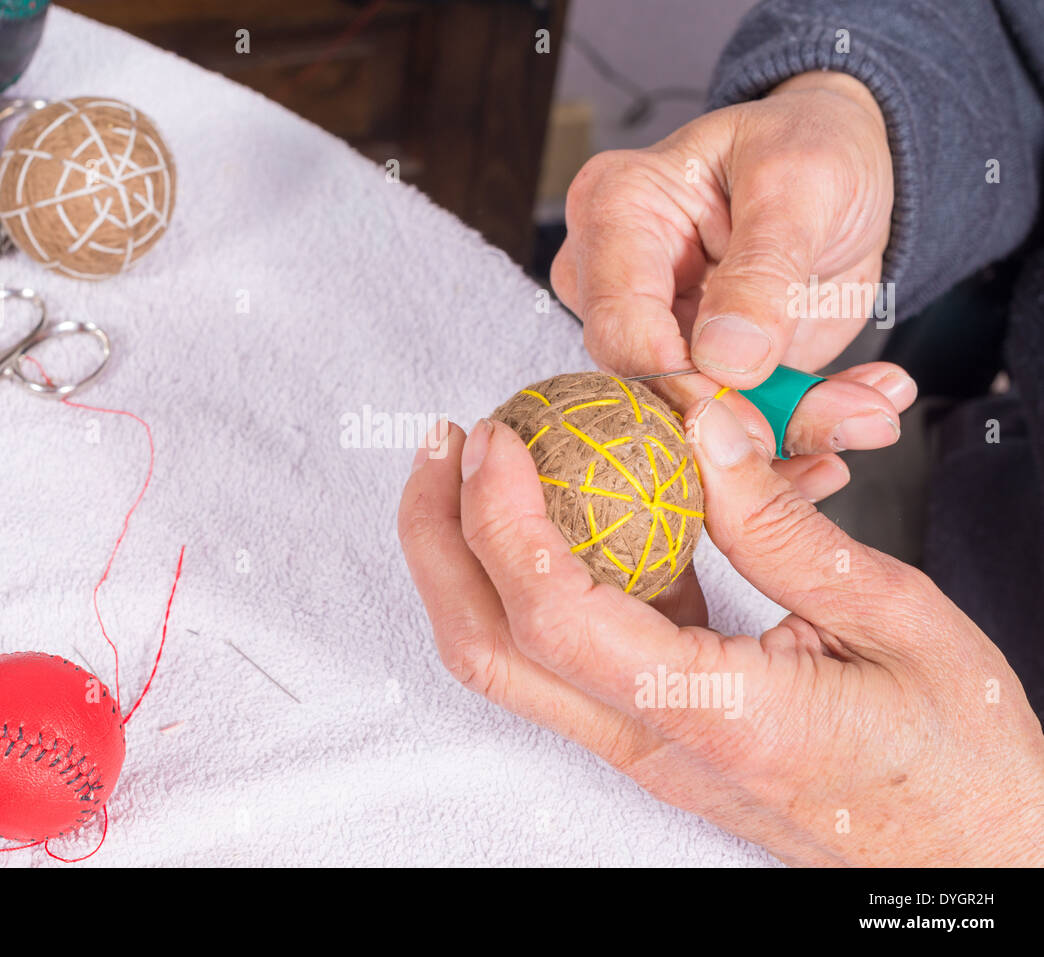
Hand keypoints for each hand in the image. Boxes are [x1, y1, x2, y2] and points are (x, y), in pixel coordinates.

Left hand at [398, 412, 1043, 864]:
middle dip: (438, 540)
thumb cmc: (957, 761)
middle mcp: (653, 740)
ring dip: (475, 558)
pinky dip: (548, 577)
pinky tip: (581, 512)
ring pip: (513, 658)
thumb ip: (778, 522)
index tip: (495, 438)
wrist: (972, 860)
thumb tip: (700, 426)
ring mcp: (647, 743)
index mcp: (710, 714)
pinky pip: (572, 655)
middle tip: (443, 447)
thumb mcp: (892, 616)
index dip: (502, 517)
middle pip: (487, 649)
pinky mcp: (659, 732)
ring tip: (486, 469)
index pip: (553, 615)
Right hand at [553, 71, 911, 498]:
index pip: (620, 325)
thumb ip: (762, 273)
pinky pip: (740, 426)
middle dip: (750, 420)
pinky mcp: (698, 375)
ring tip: (875, 412)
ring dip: (794, 430)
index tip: (756, 405)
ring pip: (700, 420)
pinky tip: (864, 410)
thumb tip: (725, 362)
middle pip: (649, 388)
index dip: (682, 379)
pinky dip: (806, 429)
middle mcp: (612, 285)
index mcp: (613, 212)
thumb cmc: (807, 145)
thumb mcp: (800, 183)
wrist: (842, 170)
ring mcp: (653, 337)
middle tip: (852, 419)